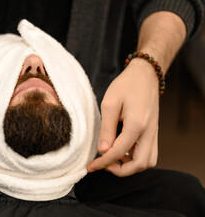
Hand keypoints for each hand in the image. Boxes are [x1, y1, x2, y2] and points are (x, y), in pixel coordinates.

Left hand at [87, 58, 158, 176]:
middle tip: (103, 164)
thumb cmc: (125, 86)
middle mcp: (149, 133)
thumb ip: (107, 129)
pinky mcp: (153, 132)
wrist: (145, 75)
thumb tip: (103, 150)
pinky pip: (149, 153)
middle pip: (139, 165)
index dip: (103, 162)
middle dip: (120, 170)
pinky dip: (136, 158)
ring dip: (130, 166)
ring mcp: (154, 133)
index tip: (90, 166)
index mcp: (137, 125)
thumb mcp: (110, 104)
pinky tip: (122, 150)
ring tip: (113, 158)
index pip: (118, 153)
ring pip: (148, 162)